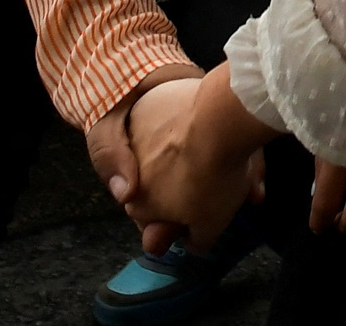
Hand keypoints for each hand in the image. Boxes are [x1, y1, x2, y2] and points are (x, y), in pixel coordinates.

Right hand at [114, 69, 264, 245]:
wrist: (217, 119)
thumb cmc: (212, 178)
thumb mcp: (210, 224)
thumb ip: (196, 239)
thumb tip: (191, 242)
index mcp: (138, 205)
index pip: (151, 220)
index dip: (174, 218)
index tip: (198, 210)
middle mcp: (128, 171)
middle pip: (152, 185)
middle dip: (174, 186)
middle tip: (209, 180)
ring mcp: (135, 134)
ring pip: (155, 151)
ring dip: (177, 153)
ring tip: (213, 151)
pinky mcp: (149, 104)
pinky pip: (162, 120)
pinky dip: (178, 124)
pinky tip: (201, 123)